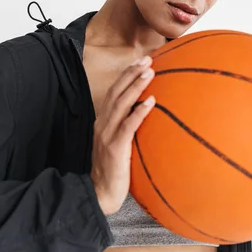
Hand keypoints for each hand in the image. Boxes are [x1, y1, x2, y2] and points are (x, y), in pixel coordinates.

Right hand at [90, 55, 155, 214]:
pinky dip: (139, 112)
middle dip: (131, 73)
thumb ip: (127, 128)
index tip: (141, 62)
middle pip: (116, 92)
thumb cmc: (113, 170)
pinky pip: (128, 125)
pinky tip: (151, 101)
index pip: (114, 92)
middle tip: (147, 59)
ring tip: (150, 72)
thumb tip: (147, 115)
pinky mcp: (115, 147)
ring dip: (136, 86)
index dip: (126, 75)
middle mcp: (103, 124)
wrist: (100, 193)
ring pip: (121, 104)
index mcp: (103, 121)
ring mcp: (107, 134)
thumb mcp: (119, 144)